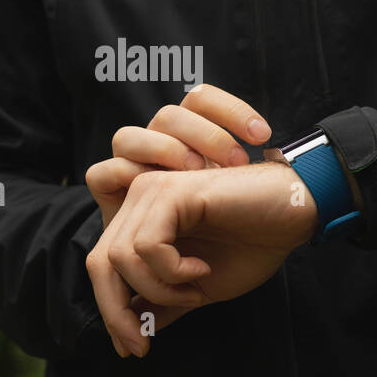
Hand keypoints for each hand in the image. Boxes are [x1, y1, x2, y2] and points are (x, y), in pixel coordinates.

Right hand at [84, 83, 271, 228]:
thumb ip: (247, 175)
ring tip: (194, 177)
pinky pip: (103, 174)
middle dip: (204, 135)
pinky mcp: (109, 196)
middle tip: (234, 162)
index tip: (263, 136)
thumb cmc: (226, 239)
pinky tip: (155, 193)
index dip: (230, 109)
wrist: (193, 277)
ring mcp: (130, 168)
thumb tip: (274, 147)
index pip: (201, 99)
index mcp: (189, 136)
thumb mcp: (242, 203)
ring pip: (128, 136)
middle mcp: (158, 146)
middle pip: (169, 115)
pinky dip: (126, 177)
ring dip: (163, 151)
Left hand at [86, 162, 318, 356]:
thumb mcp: (198, 288)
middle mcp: (138, 200)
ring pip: (121, 257)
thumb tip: (130, 334)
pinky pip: (149, 246)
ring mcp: (152, 192)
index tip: (132, 348)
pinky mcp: (172, 191)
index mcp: (141, 220)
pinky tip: (201, 269)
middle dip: (117, 311)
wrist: (293, 216)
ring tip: (194, 288)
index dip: (110, 311)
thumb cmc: (252, 244)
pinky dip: (173, 270)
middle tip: (143, 342)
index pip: (101, 266)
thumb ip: (162, 304)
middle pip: (100, 262)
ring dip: (159, 288)